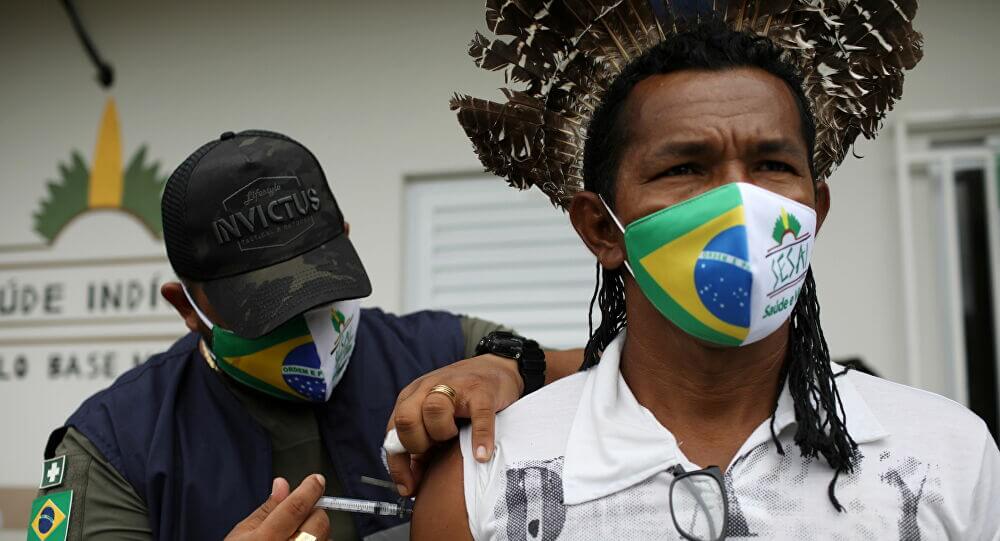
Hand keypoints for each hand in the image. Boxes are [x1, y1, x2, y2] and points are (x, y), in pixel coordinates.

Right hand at [225, 475, 329, 540]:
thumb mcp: (241, 534)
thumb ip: (266, 509)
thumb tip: (282, 485)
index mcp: (264, 540)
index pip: (296, 507)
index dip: (310, 489)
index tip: (316, 481)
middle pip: (318, 521)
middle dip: (314, 511)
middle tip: (301, 513)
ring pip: (325, 537)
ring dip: (316, 531)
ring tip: (296, 536)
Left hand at [385, 354, 522, 495]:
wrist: (495, 368)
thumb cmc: (462, 400)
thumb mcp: (434, 420)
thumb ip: (421, 450)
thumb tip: (409, 484)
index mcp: (411, 398)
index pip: (393, 432)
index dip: (398, 464)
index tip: (409, 487)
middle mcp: (428, 389)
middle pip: (406, 418)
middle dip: (417, 444)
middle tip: (435, 449)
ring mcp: (455, 388)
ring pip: (434, 410)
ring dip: (442, 433)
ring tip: (456, 438)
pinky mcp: (482, 392)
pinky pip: (478, 417)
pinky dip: (480, 439)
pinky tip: (481, 454)